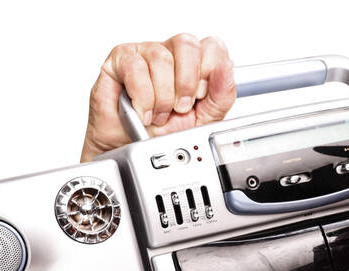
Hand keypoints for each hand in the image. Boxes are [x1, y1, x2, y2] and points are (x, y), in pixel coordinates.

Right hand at [81, 35, 234, 161]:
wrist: (135, 149)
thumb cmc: (165, 132)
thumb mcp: (203, 120)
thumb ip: (221, 97)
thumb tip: (227, 68)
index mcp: (195, 64)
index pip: (211, 46)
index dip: (210, 71)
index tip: (201, 96)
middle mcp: (171, 54)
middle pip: (187, 43)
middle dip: (187, 83)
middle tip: (181, 107)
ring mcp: (145, 53)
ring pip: (162, 58)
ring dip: (163, 96)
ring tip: (160, 115)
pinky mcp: (121, 59)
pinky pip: (135, 67)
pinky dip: (143, 96)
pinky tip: (144, 111)